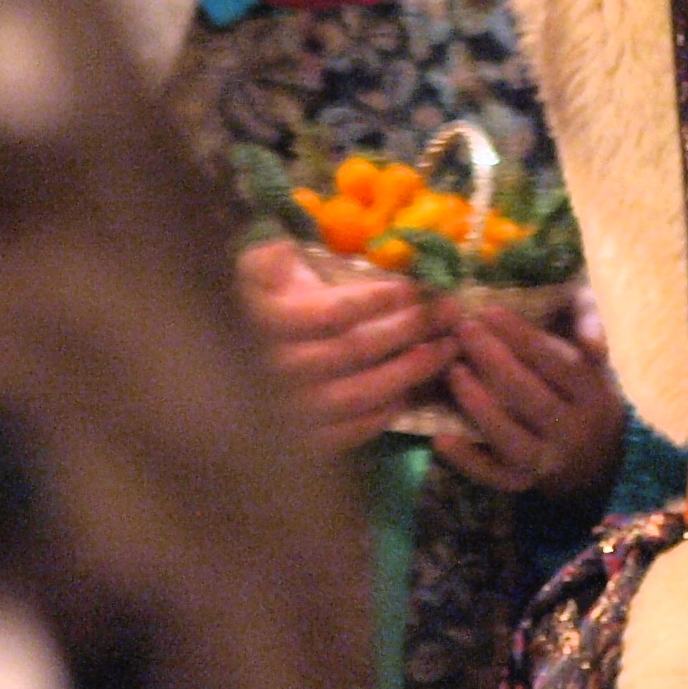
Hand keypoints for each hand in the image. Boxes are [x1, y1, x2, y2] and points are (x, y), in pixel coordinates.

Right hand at [237, 238, 458, 450]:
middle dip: (410, 328)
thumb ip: (271, 256)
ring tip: (446, 349)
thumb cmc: (269, 302)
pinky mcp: (304, 439)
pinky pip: (350, 431)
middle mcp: (277, 369)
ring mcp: (289, 409)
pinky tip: (413, 390)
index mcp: (269, 321)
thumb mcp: (262, 268)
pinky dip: (386, 412)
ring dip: (411, 371)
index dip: (374, 300)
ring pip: (359, 394)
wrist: (237, 361)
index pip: (331, 313)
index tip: (414, 287)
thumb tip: (282, 249)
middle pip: (355, 350)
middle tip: (450, 311)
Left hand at [436, 303, 625, 499]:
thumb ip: (592, 323)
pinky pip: (493, 476)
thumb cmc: (583, 380)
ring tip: (451, 370)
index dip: (524, 337)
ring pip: (511, 439)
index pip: (560, 364)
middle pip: (532, 398)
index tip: (489, 311)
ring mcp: (547, 460)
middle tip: (462, 330)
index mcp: (593, 393)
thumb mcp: (594, 346)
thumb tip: (592, 341)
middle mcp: (573, 431)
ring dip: (478, 406)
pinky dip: (467, 459)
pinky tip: (441, 435)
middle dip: (493, 361)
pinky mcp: (522, 482)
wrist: (594, 450)